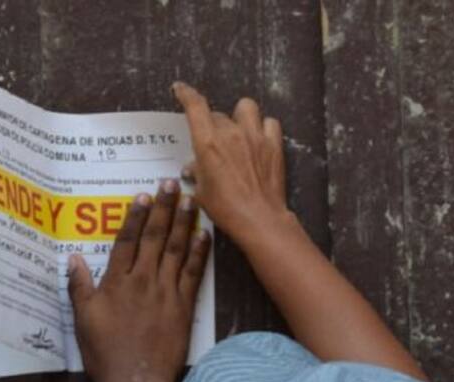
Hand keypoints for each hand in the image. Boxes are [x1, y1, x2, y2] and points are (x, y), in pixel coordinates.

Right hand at [68, 180, 210, 381]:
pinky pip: (193, 273)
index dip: (134, 215)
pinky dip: (199, 252)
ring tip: (191, 198)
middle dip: (163, 208)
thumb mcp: (83, 321)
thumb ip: (79, 288)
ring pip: (176, 249)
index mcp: (116, 283)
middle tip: (170, 183)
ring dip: (184, 221)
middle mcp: (143, 282)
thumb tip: (73, 259)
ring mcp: (166, 293)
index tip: (141, 195)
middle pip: (154, 237)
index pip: (126, 240)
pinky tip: (205, 235)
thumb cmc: (105, 355)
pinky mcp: (183, 308)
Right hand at [173, 83, 288, 243]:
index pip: (195, 107)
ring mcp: (255, 136)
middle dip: (213, 125)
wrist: (258, 219)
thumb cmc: (226, 208)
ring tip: (239, 131)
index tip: (180, 90)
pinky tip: (259, 140)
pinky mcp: (273, 144)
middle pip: (218, 114)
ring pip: (246, 107)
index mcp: (208, 143)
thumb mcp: (202, 192)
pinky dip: (263, 127)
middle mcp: (231, 133)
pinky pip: (269, 122)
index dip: (186, 94)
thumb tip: (193, 166)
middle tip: (214, 145)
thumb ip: (197, 172)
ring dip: (240, 116)